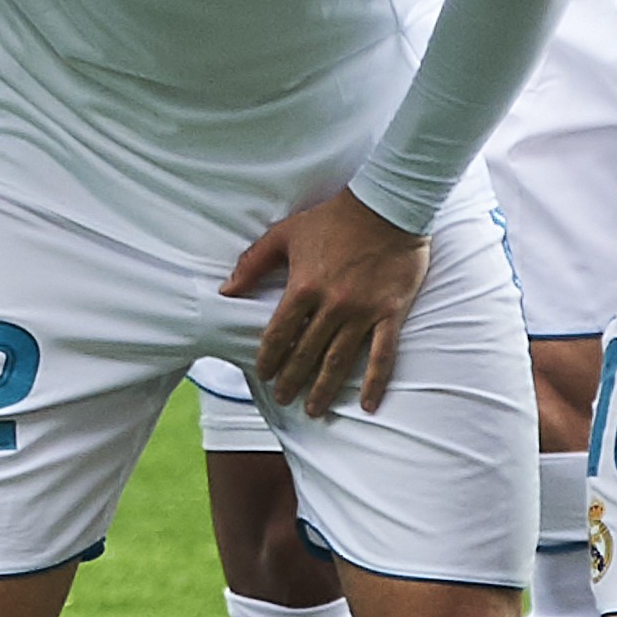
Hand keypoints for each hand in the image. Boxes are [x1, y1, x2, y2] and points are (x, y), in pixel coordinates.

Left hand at [224, 188, 430, 417]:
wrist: (387, 206)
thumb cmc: (334, 217)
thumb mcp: (285, 233)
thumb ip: (253, 262)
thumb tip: (226, 289)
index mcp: (303, 287)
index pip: (279, 334)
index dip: (268, 358)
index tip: (262, 374)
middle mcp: (331, 305)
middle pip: (306, 353)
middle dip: (291, 380)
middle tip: (283, 399)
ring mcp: (362, 311)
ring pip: (339, 360)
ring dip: (324, 388)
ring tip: (313, 410)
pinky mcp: (390, 312)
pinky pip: (382, 355)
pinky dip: (375, 382)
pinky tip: (367, 405)